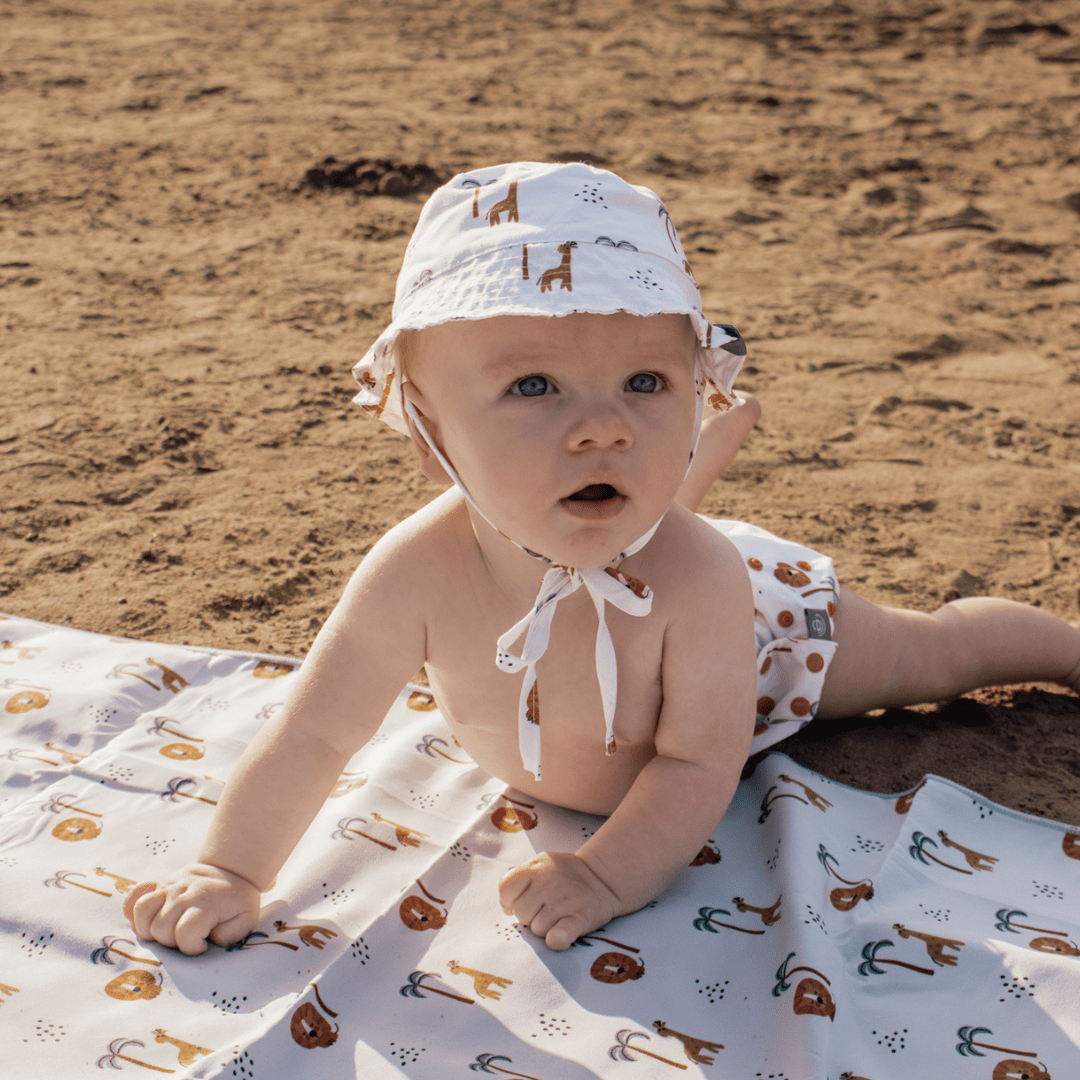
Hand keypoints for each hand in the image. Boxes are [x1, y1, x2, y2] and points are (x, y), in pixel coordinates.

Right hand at [123, 863, 259, 955]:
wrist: (232, 872)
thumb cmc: (237, 902)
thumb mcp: (246, 919)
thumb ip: (229, 935)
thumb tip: (207, 939)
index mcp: (206, 903)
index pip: (185, 933)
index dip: (192, 947)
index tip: (203, 945)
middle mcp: (184, 893)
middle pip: (160, 928)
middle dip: (172, 941)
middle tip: (188, 937)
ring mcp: (170, 886)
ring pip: (143, 913)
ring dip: (152, 930)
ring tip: (170, 931)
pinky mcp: (160, 884)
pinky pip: (135, 897)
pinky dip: (134, 911)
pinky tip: (149, 919)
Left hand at [498, 851, 620, 950]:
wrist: (602, 878)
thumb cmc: (564, 875)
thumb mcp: (540, 863)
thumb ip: (519, 877)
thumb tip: (505, 902)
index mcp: (536, 867)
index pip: (505, 890)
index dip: (509, 901)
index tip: (522, 902)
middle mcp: (549, 883)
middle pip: (521, 913)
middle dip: (529, 915)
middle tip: (543, 909)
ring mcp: (564, 901)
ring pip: (536, 929)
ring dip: (544, 928)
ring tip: (556, 917)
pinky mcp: (580, 919)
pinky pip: (556, 939)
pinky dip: (555, 940)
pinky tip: (560, 933)